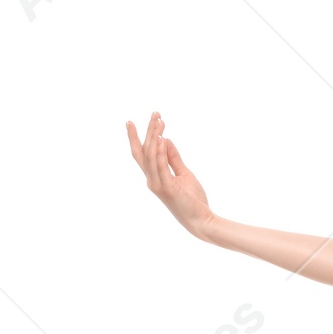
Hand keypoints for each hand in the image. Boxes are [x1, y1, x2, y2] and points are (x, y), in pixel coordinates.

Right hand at [126, 111, 214, 237]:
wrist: (201, 220)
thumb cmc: (193, 199)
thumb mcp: (184, 173)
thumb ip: (173, 158)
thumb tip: (166, 140)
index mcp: (154, 176)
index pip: (141, 154)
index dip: (135, 138)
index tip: (131, 121)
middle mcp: (152, 180)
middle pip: (143, 151)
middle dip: (147, 131)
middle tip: (154, 113)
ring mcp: (157, 184)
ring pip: (150, 156)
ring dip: (154, 137)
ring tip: (159, 121)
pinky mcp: (166, 188)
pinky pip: (160, 167)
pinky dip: (160, 152)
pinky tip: (162, 139)